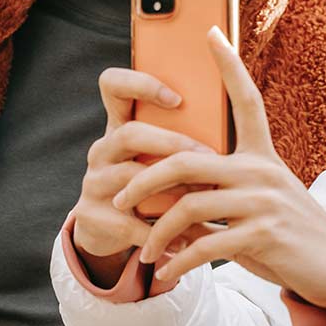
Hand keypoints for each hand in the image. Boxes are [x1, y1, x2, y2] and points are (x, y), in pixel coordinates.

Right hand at [70, 66, 219, 286]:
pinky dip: (158, 232)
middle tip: (209, 157)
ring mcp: (92, 181)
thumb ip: (186, 134)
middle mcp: (102, 148)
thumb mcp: (163, 155)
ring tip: (204, 197)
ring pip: (130, 177)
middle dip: (172, 144)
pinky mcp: (88, 215)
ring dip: (171, 188)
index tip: (177, 98)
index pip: (113, 84)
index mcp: (120, 124)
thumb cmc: (155, 182)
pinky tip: (183, 240)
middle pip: (130, 133)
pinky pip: (125, 221)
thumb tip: (236, 119)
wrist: (112, 230)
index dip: (140, 84)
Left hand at [112, 26, 325, 308]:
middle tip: (119, 199)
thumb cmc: (288, 230)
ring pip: (189, 206)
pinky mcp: (263, 235)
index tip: (211, 32)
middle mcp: (262, 171)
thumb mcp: (262, 198)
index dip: (229, 64)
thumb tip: (171, 191)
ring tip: (146, 251)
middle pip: (188, 160)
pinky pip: (205, 246)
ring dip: (158, 233)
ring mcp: (263, 202)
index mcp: (263, 155)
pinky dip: (179, 262)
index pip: (247, 99)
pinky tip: (167, 273)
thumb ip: (225, 187)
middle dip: (144, 180)